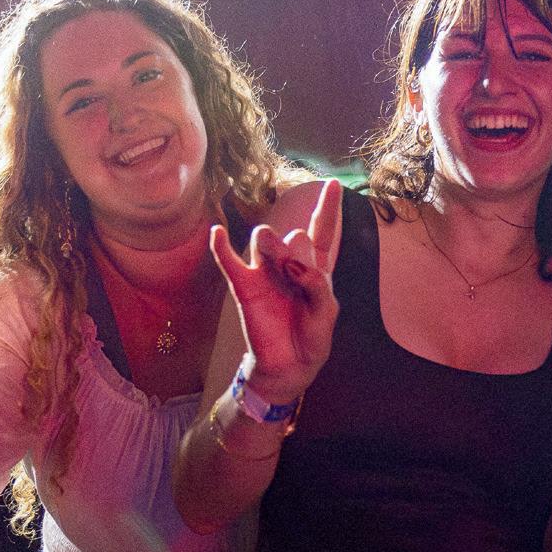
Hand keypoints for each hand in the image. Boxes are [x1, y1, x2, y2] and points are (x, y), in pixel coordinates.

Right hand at [210, 180, 342, 403]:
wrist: (289, 366)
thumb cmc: (311, 337)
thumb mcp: (326, 313)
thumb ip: (318, 286)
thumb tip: (294, 264)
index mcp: (315, 267)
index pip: (321, 230)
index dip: (327, 207)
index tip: (334, 184)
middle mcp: (289, 264)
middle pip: (294, 236)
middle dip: (300, 251)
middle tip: (300, 276)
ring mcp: (265, 273)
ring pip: (264, 240)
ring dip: (273, 245)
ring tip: (282, 264)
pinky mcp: (245, 287)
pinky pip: (229, 262)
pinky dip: (221, 247)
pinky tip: (217, 233)